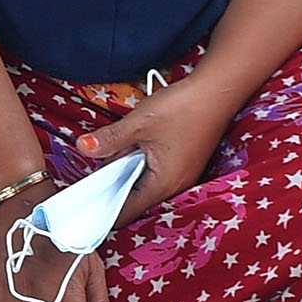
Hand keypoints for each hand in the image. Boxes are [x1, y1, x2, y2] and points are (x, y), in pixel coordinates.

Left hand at [80, 83, 236, 222]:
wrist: (219, 89)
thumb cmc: (183, 107)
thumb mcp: (139, 123)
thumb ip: (110, 139)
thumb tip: (84, 147)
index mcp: (163, 184)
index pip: (126, 211)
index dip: (103, 211)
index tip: (82, 209)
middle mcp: (175, 186)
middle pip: (134, 199)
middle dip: (112, 189)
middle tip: (90, 178)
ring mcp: (182, 176)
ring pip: (144, 185)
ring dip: (126, 174)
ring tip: (112, 158)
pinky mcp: (184, 165)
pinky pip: (155, 174)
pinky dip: (139, 166)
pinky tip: (131, 150)